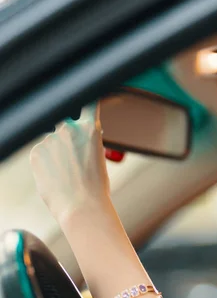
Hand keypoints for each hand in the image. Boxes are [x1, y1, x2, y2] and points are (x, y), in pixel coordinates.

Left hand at [30, 103, 110, 224]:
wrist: (82, 206)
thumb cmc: (95, 186)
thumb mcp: (98, 157)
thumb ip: (84, 141)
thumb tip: (72, 141)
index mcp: (90, 128)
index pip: (88, 101)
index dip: (86, 96)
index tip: (83, 90)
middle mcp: (68, 129)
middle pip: (66, 126)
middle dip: (68, 138)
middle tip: (75, 160)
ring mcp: (50, 140)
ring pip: (53, 142)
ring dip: (57, 153)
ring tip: (67, 175)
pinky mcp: (36, 152)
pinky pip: (41, 153)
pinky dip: (47, 163)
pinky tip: (56, 177)